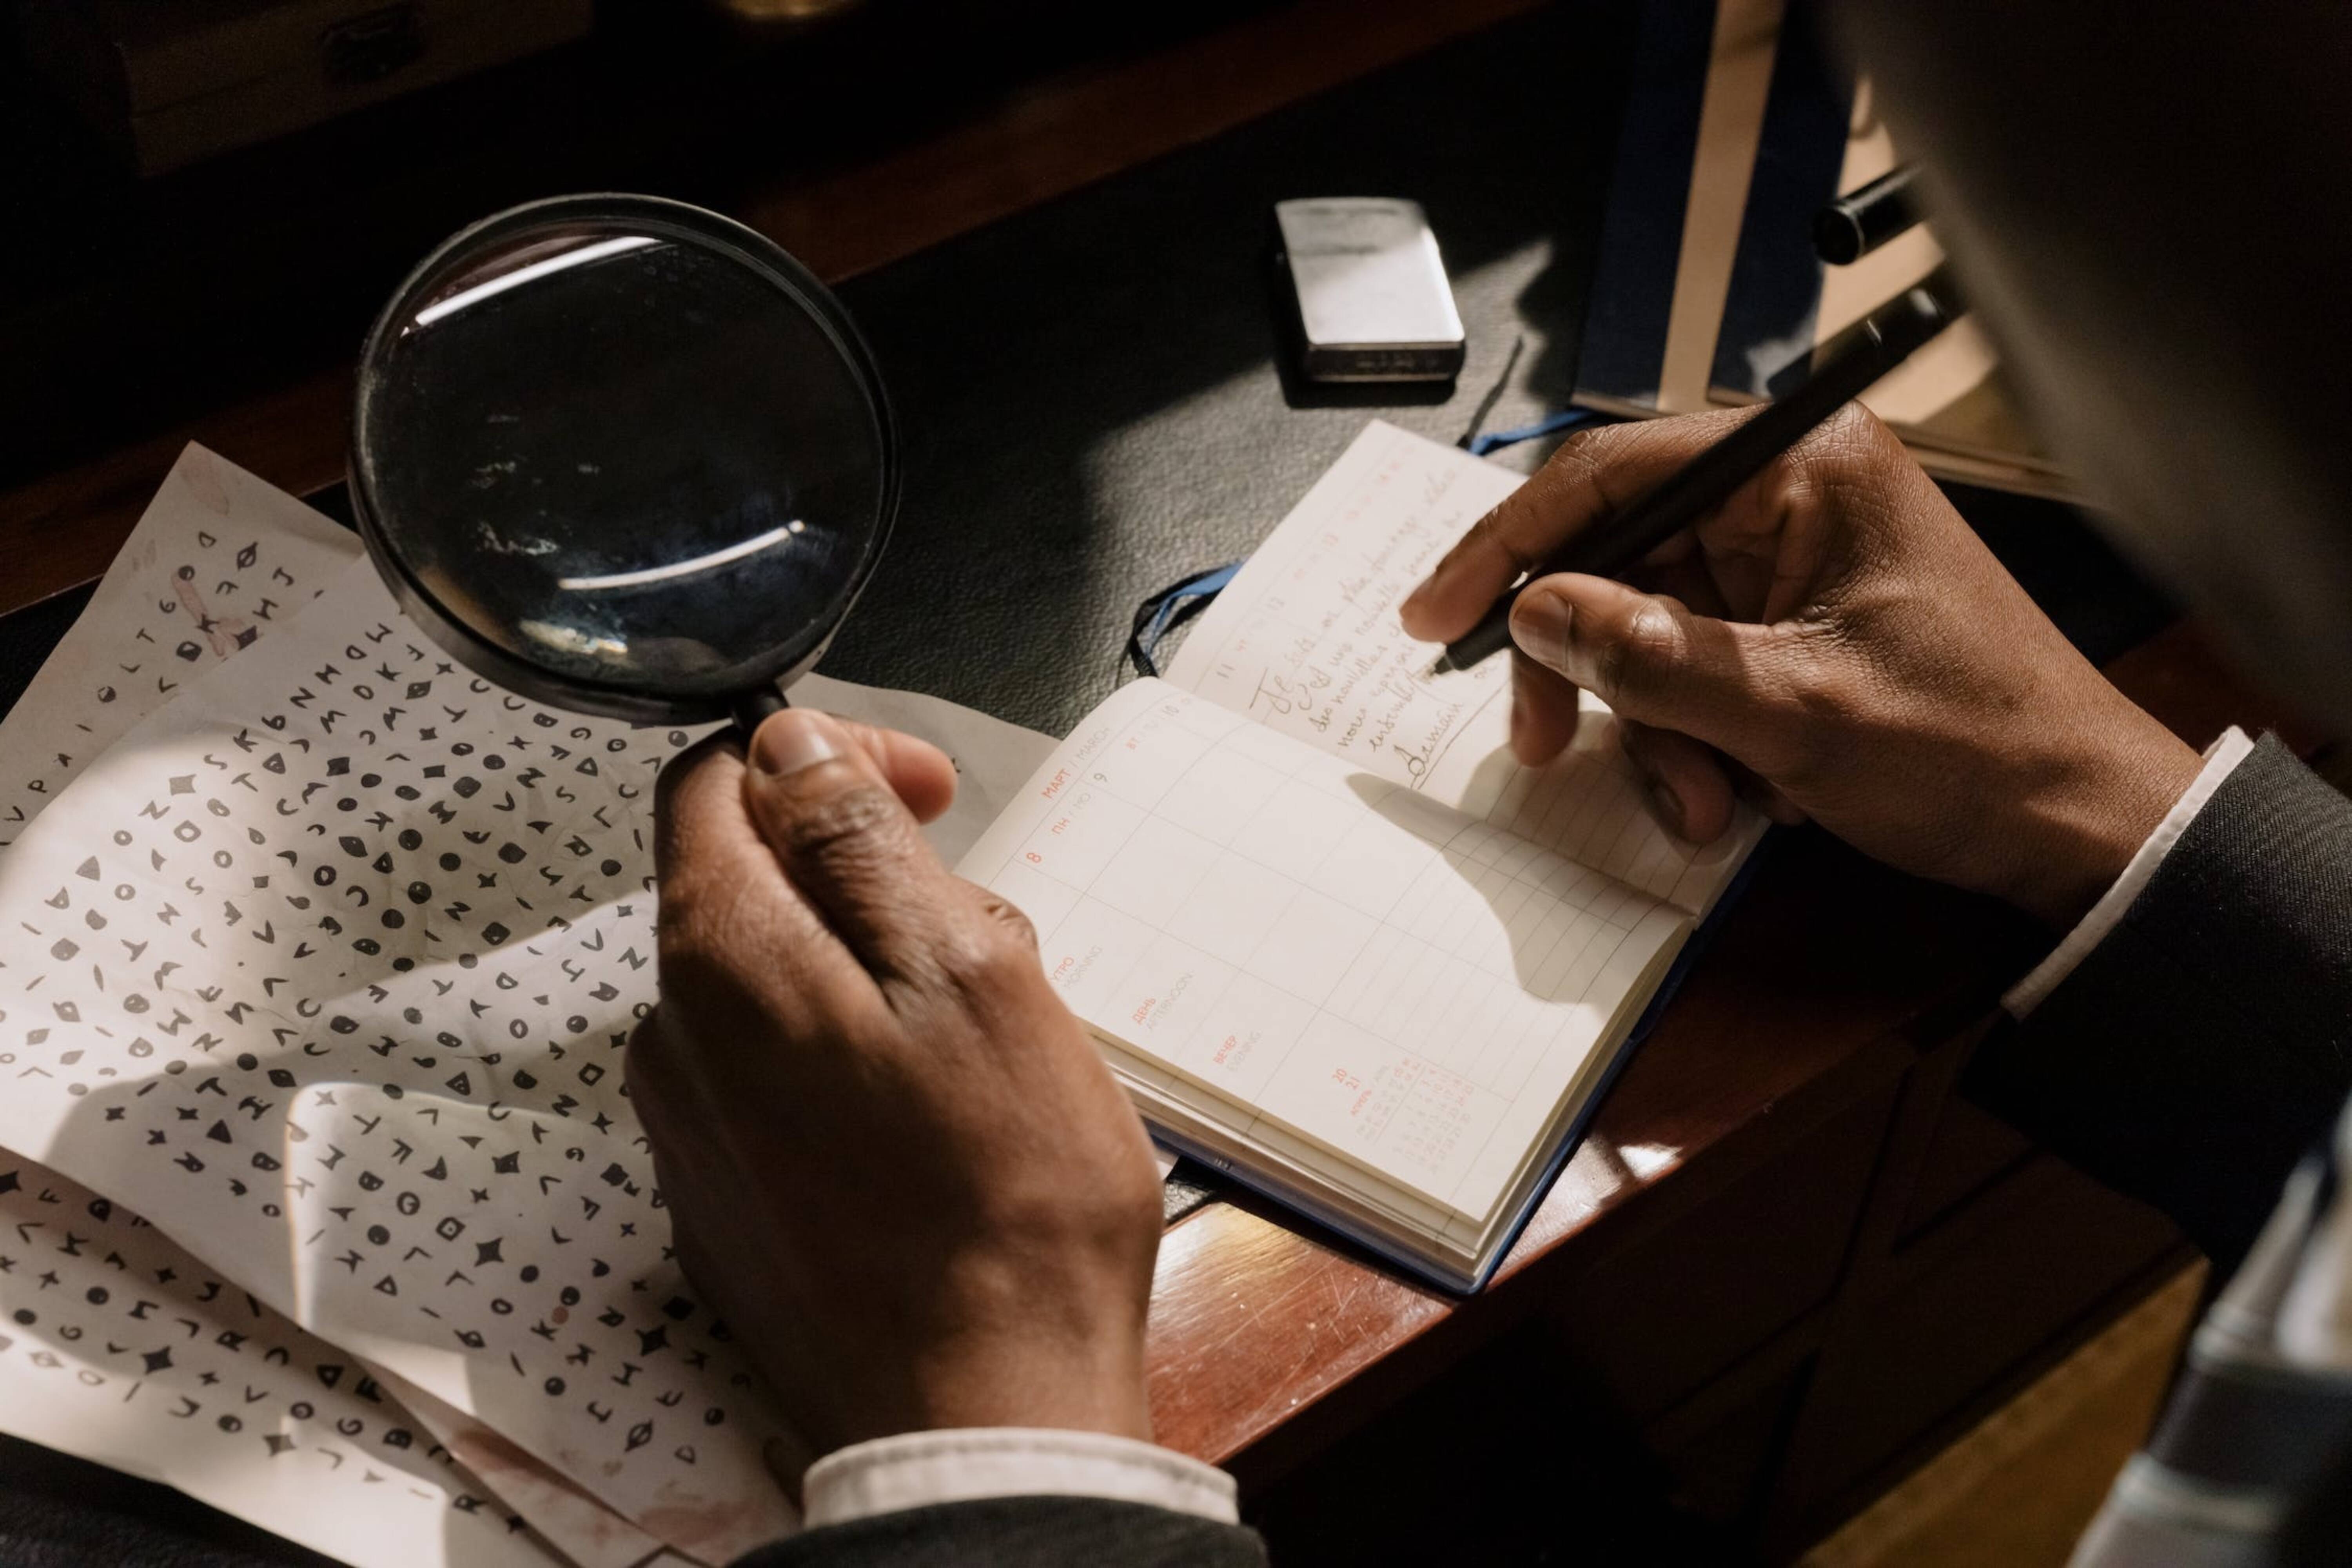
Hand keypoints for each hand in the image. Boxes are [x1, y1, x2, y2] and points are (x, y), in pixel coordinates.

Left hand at [629, 709, 1164, 1456]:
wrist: (984, 1410)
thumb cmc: (1004, 1197)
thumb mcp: (968, 970)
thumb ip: (858, 844)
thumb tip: (791, 746)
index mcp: (722, 960)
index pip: (717, 782)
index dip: (825, 759)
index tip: (927, 794)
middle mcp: (672, 1041)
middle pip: (751, 885)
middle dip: (869, 878)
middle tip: (990, 940)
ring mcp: (691, 1132)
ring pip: (779, 985)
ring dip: (874, 975)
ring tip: (980, 1044)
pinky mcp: (727, 1202)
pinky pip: (779, 1079)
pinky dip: (852, 1060)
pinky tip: (937, 1120)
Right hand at [1399, 406, 2201, 926]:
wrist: (2074, 823)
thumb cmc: (1971, 749)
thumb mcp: (1793, 713)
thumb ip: (1653, 658)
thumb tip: (1540, 614)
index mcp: (1802, 467)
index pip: (1609, 473)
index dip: (1507, 547)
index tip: (1434, 618)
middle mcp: (1789, 495)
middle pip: (1616, 558)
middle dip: (1588, 670)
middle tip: (1547, 747)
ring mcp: (1791, 560)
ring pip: (1643, 628)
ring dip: (1650, 727)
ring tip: (1708, 804)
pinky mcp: (1792, 620)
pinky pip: (1689, 667)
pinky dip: (1689, 737)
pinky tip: (1742, 795)